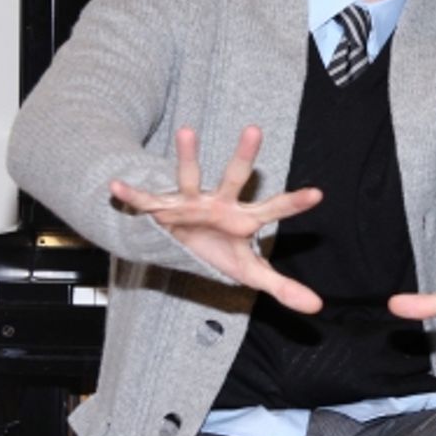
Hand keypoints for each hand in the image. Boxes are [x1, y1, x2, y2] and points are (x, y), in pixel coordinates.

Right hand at [109, 125, 323, 313]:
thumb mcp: (251, 271)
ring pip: (190, 177)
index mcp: (244, 218)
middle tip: (254, 129)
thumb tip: (317, 306)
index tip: (318, 194)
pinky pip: (146, 200)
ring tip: (187, 131)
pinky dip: (132, 194)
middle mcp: (220, 203)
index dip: (295, 203)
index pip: (275, 209)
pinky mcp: (163, 208)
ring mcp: (191, 203)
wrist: (181, 243)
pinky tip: (116, 185)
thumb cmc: (220, 250)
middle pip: (235, 178)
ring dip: (189, 157)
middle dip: (244, 156)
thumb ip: (283, 287)